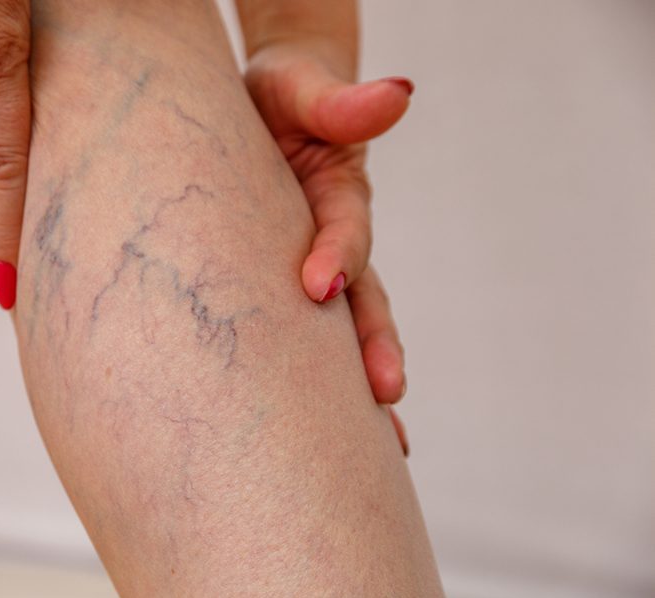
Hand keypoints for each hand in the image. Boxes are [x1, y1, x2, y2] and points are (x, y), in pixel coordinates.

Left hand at [245, 44, 411, 453]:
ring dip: (357, 386)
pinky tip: (329, 440)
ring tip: (372, 447)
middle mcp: (335, 242)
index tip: (319, 285)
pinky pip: (309, 342)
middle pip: (364, 301)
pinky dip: (324, 390)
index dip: (338, 255)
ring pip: (343, 335)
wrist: (260, 112)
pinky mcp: (289, 291)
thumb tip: (398, 93)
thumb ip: (340, 102)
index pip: (343, 229)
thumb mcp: (301, 89)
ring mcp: (316, 270)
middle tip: (384, 394)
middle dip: (373, 346)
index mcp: (337, 194)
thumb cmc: (278, 98)